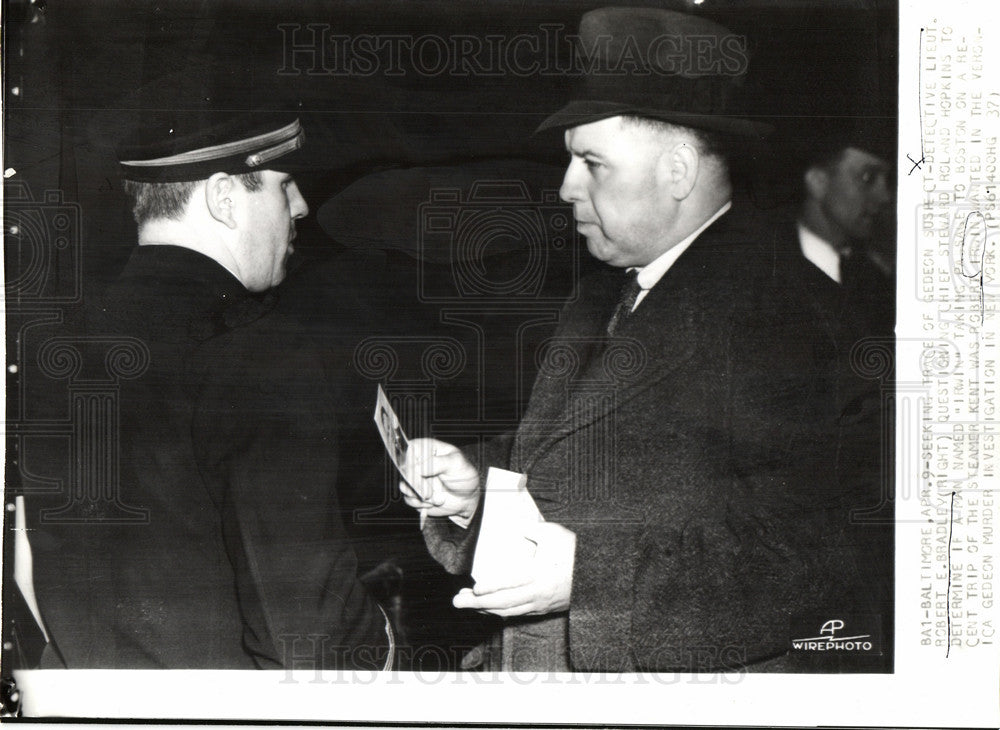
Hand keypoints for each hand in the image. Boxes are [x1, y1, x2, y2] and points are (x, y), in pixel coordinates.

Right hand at [398, 438, 480, 520]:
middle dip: (416, 484)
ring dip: (419, 496)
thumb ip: (439, 462)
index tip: (418, 473)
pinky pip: (408, 499)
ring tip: (437, 499)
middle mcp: (419, 462)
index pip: (410, 449)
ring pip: (405, 486)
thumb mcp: (457, 464)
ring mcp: (415, 478)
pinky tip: (433, 503)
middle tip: (428, 493)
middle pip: (405, 470)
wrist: (467, 498)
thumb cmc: (464, 476)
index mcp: (428, 448)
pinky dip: (420, 504)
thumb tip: (418, 468)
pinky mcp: (414, 492)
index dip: (411, 462)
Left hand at [453, 522, 575, 616]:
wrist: (595, 573)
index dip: (490, 588)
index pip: (509, 584)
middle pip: (503, 603)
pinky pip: (518, 614)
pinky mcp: (543, 609)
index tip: (474, 588)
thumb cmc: (573, 551)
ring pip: (508, 612)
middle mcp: (537, 593)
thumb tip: (511, 527)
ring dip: (486, 610)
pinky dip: (501, 612)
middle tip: (457, 601)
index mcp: (538, 574)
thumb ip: (530, 528)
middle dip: (477, 604)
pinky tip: (490, 609)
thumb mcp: (552, 533)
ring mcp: (540, 604)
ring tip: (468, 605)